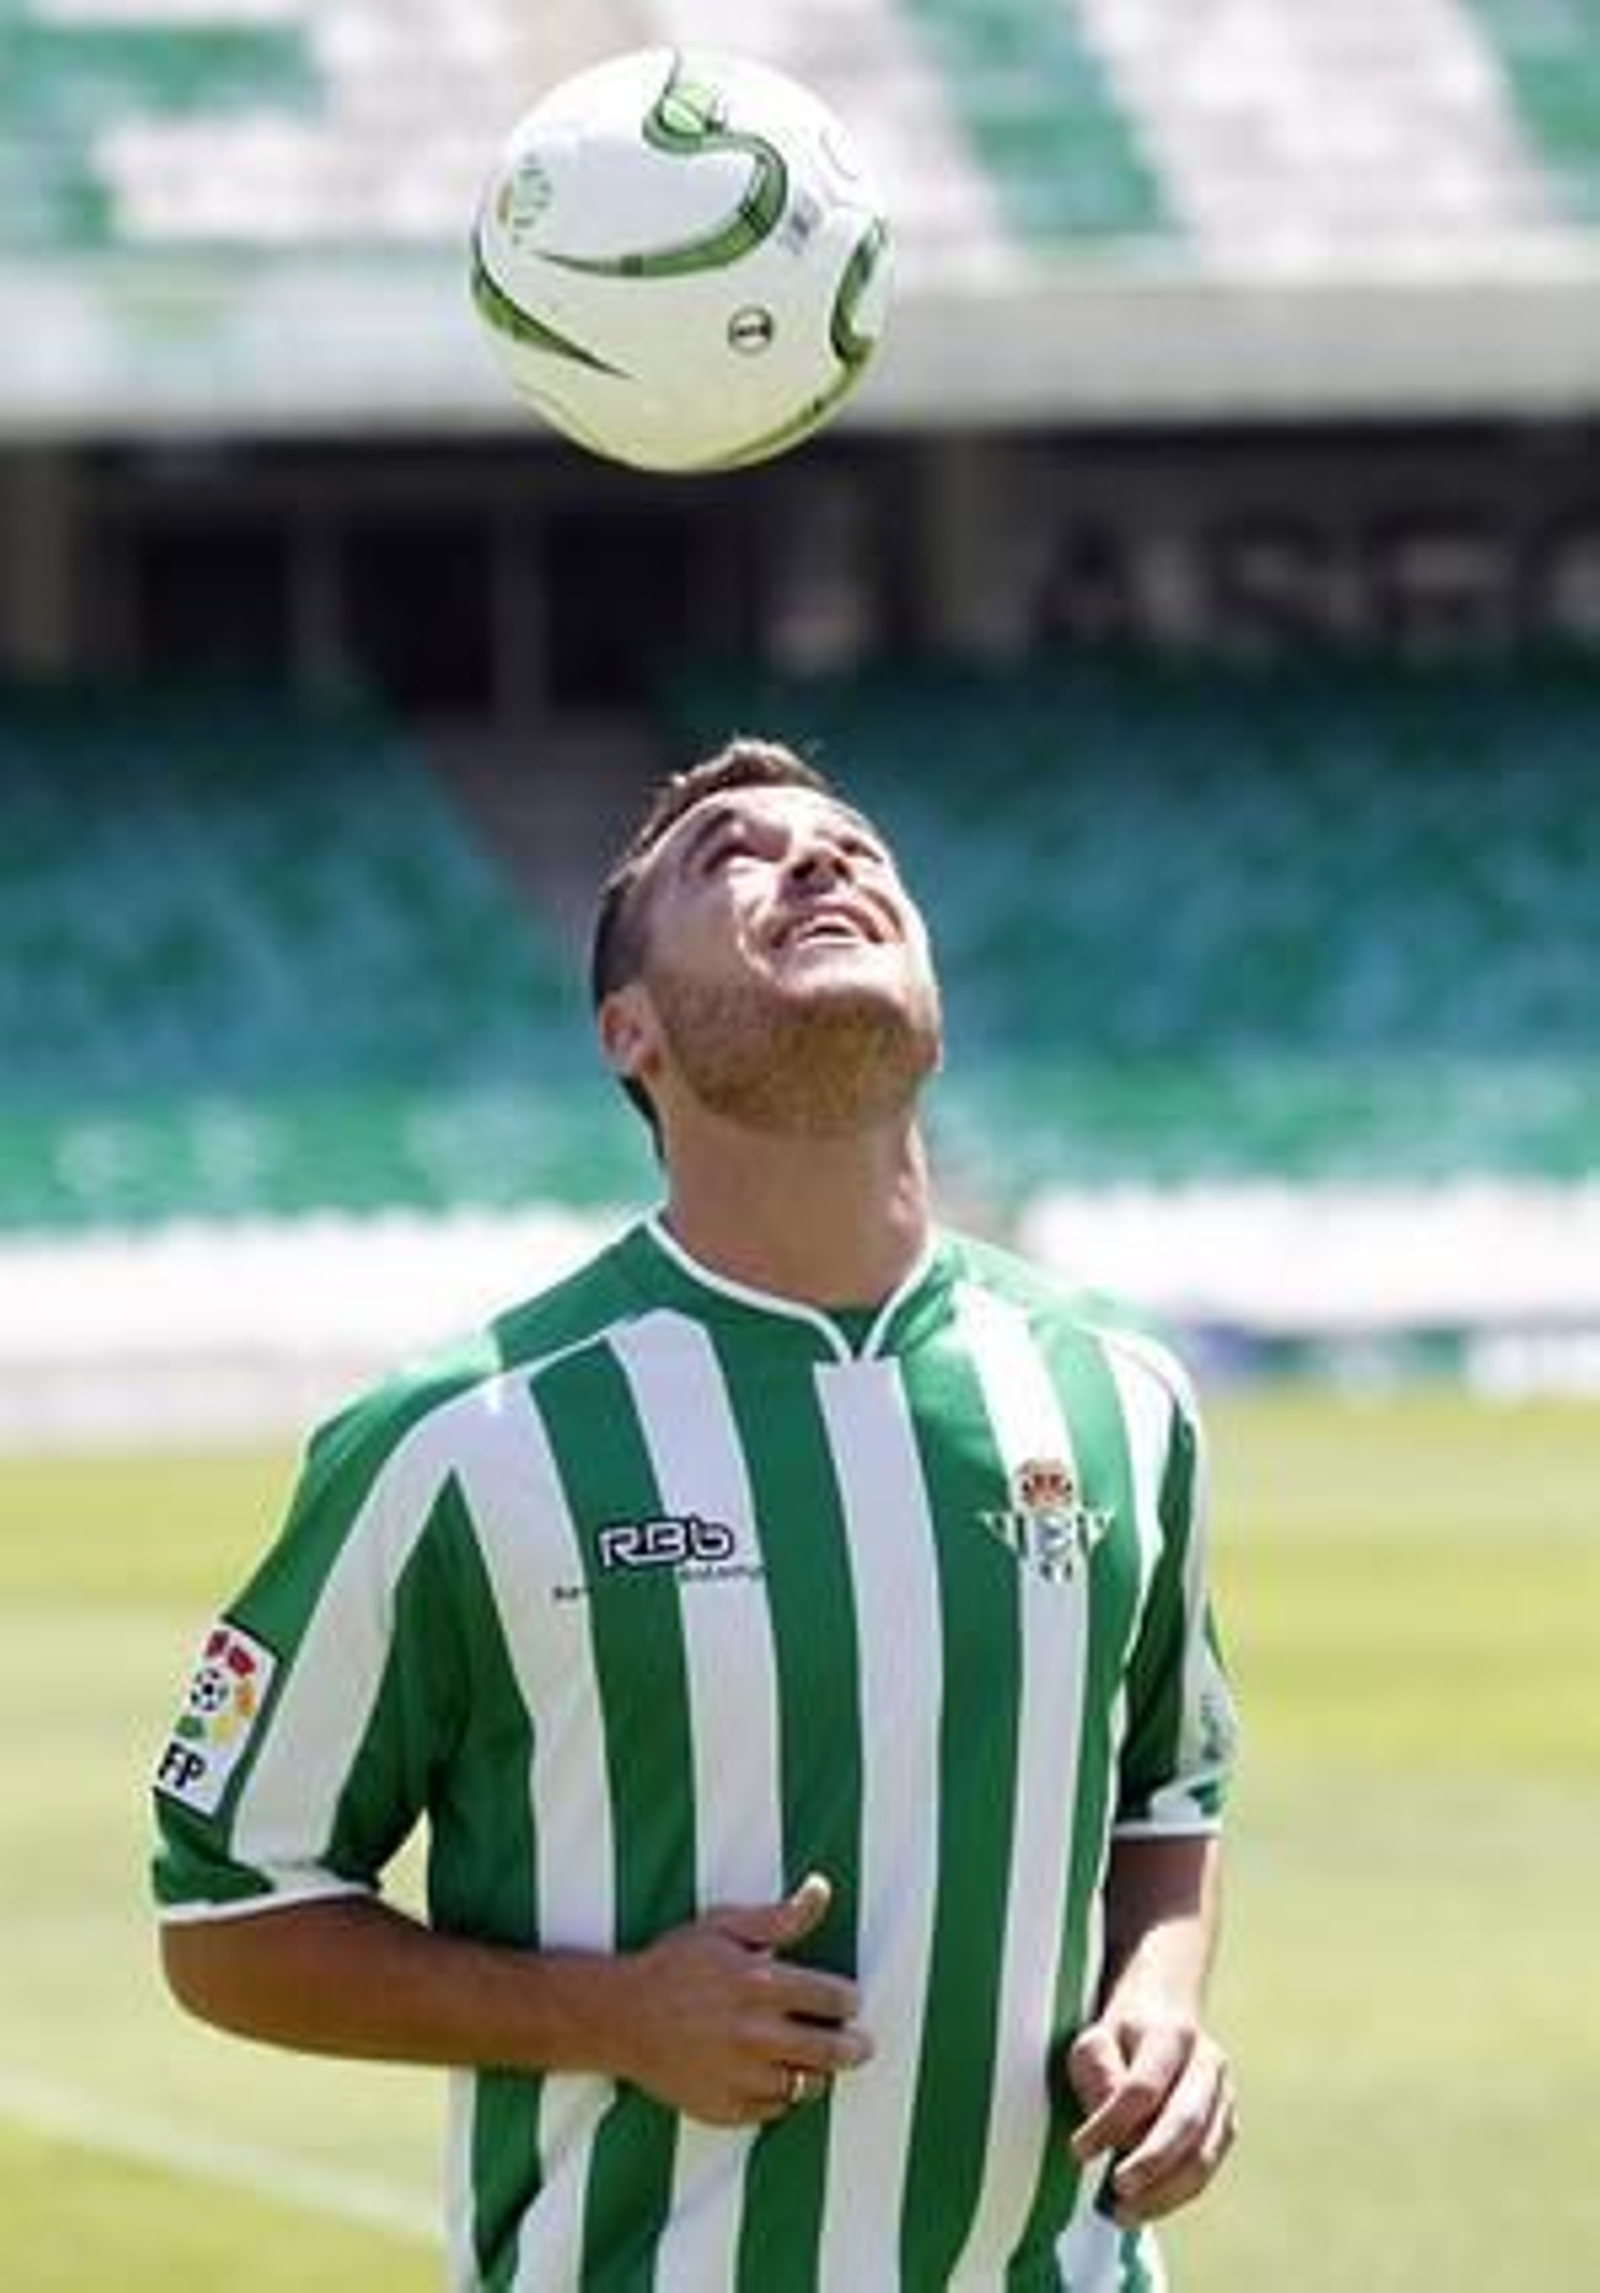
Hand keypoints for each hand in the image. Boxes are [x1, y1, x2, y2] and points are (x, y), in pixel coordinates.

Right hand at [611, 1873, 871, 2125]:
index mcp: (760, 1985)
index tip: (849, 2000)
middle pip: (832, 2051)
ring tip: (816, 2059)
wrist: (619, 2018)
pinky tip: (773, 2076)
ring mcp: (739, 2077)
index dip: (849, 2000)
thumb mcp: (723, 1926)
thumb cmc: (673, 1964)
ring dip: (818, 2072)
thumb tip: (822, 1889)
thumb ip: (779, 1916)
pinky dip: (780, 2096)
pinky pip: (773, 2110)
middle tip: (860, 2045)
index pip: (833, 1998)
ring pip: (806, 2086)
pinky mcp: (724, 2109)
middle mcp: (755, 2035)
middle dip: (854, 2047)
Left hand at [1066, 1997, 1235, 2224]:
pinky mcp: (1226, 2126)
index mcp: (1172, 2033)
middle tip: (1116, 2190)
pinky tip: (1144, 2206)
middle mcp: (1208, 2064)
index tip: (1079, 2151)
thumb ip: (1099, 2075)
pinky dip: (1175, 2195)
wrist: (1165, 2015)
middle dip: (1151, 2163)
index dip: (1111, 2123)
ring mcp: (1224, 2097)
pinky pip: (1206, 2170)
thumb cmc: (1120, 2036)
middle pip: (1186, 2122)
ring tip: (1123, 2214)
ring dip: (1164, 2192)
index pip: (1143, 2085)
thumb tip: (1113, 2128)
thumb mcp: (1095, 2040)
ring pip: (1203, 2155)